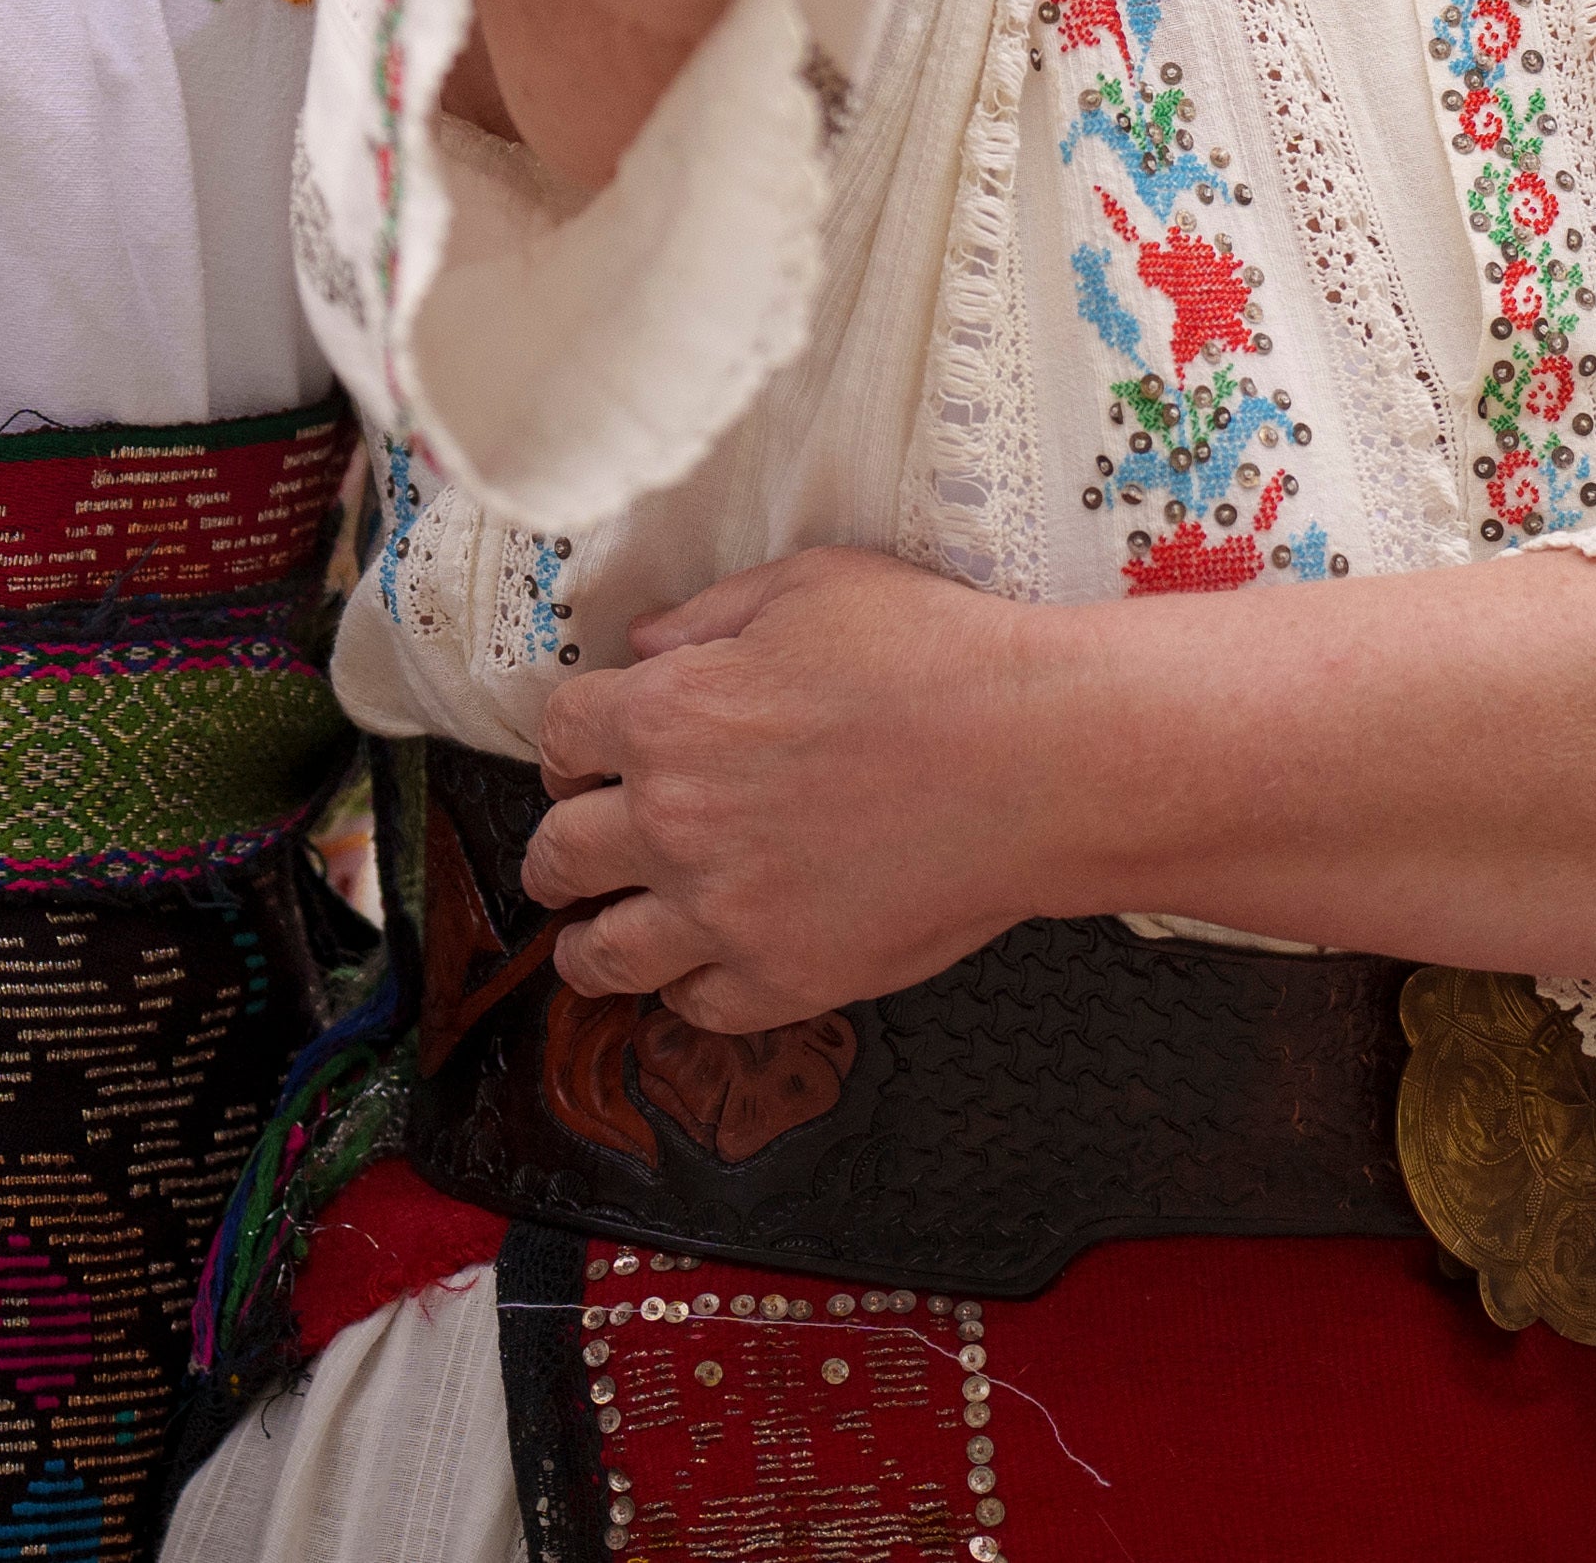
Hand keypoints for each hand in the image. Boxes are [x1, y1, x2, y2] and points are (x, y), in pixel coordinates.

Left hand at [528, 546, 1077, 1030]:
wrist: (1038, 758)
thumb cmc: (937, 658)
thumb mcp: (813, 587)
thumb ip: (710, 615)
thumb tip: (642, 643)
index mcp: (667, 715)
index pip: (559, 735)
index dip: (568, 743)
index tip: (583, 756)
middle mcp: (673, 821)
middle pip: (557, 854)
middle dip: (561, 848)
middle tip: (577, 850)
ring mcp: (724, 913)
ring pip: (600, 956)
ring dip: (590, 943)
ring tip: (597, 939)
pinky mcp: (784, 980)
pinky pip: (695, 1008)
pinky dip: (689, 990)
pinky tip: (702, 971)